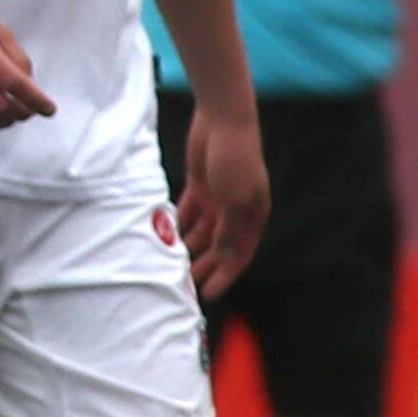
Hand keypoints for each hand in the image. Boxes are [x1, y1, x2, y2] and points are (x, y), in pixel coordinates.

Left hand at [176, 103, 268, 299]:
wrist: (222, 121)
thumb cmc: (235, 159)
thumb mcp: (235, 199)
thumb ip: (229, 229)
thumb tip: (223, 257)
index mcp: (252, 216)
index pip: (239, 254)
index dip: (225, 276)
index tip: (209, 295)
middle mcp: (235, 211)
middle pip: (219, 246)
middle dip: (205, 265)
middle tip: (185, 284)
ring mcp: (217, 198)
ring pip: (202, 232)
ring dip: (190, 248)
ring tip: (172, 264)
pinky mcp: (199, 186)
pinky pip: (187, 212)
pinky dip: (179, 225)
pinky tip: (165, 237)